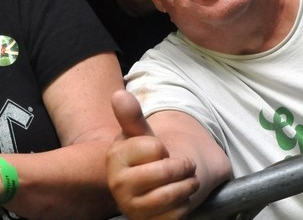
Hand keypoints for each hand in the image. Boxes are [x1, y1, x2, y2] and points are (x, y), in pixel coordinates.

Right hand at [106, 90, 198, 218]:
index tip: (158, 150)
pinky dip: (186, 204)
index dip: (163, 147)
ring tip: (186, 180)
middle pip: (164, 172)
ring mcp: (132, 207)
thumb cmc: (149, 156)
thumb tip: (119, 95)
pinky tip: (180, 198)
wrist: (156, 184)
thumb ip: (132, 116)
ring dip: (188, 185)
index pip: (155, 147)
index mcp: (115, 158)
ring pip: (170, 195)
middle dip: (183, 166)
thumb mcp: (142, 133)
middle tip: (183, 165)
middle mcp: (117, 185)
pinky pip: (176, 214)